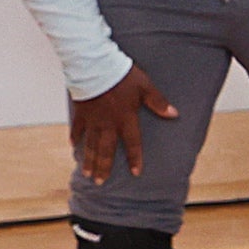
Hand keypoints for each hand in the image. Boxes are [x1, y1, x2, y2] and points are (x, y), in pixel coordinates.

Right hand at [69, 64, 179, 180]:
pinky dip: (75, 137)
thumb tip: (175, 114)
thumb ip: (158, 102)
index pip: (132, 143)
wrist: (94, 65)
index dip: (135, 158)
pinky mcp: (81, 112)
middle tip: (99, 182)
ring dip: (89, 159)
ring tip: (87, 173)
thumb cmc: (122, 75)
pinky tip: (73, 146)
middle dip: (103, 167)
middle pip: (105, 150)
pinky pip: (77, 128)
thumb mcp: (145, 87)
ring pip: (90, 144)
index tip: (135, 173)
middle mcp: (108, 124)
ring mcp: (92, 119)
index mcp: (125, 119)